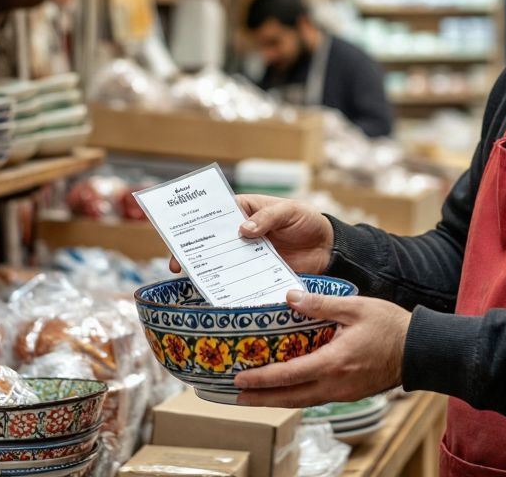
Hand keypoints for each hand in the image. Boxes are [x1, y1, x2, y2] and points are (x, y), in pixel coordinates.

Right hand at [169, 194, 333, 275]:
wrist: (328, 249)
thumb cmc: (307, 221)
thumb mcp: (289, 211)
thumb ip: (268, 217)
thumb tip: (243, 229)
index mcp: (245, 210)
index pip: (214, 215)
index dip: (195, 225)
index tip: (180, 237)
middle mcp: (241, 233)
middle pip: (211, 241)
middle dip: (193, 252)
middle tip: (177, 265)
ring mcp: (247, 255)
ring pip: (221, 262)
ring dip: (206, 271)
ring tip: (192, 282)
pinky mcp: (256, 273)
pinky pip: (238, 279)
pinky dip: (227, 286)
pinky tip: (216, 294)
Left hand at [234, 289, 410, 407]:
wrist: (421, 350)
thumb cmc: (391, 326)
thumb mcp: (356, 307)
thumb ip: (321, 305)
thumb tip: (290, 297)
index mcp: (334, 362)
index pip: (289, 375)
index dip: (262, 378)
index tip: (240, 378)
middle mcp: (335, 384)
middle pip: (290, 398)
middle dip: (261, 398)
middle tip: (235, 395)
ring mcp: (343, 393)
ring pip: (302, 401)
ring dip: (276, 400)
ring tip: (254, 396)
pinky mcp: (349, 393)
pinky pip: (315, 398)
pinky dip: (296, 396)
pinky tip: (286, 389)